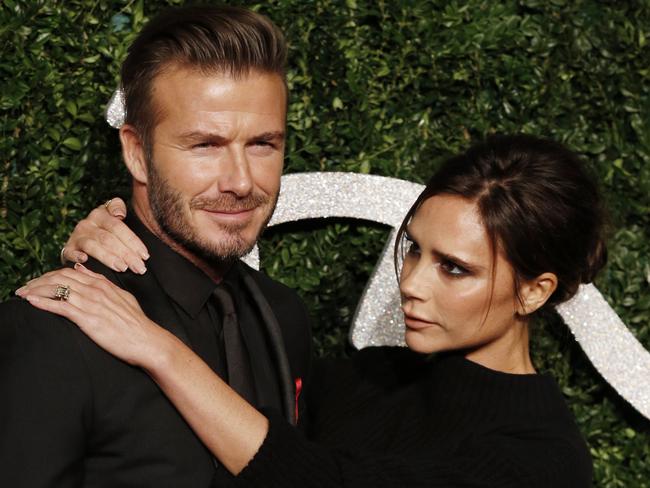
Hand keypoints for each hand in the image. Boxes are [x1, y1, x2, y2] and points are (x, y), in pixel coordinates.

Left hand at [16, 264, 169, 367]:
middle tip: (23, 287)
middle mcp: (95, 290)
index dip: (50, 275)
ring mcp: (91, 303)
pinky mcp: (87, 319)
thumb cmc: (135, 323)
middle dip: (38, 281)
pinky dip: (43, 303)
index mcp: (103, 284)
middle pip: (59, 278)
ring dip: (35, 290)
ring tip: (21, 294)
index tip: (37, 281)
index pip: (70, 273)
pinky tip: (31, 302)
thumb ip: (102, 282)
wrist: (146, 340)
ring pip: (57, 290)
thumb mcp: (121, 296)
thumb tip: (83, 269)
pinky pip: (60, 307)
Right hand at [61, 198, 148, 273]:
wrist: (79, 241)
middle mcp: (87, 224)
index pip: (118, 227)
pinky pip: (70, 252)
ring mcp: (76, 236)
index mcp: (100, 214)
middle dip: (126, 254)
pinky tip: (85, 260)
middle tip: (139, 267)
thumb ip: (118, 208)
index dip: (133, 241)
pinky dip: (76, 256)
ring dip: (109, 258)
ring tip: (123, 268)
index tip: (145, 255)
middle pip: (109, 239)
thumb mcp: (112, 216)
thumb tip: (120, 213)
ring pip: (93, 246)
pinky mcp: (67, 249)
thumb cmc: (104, 231)